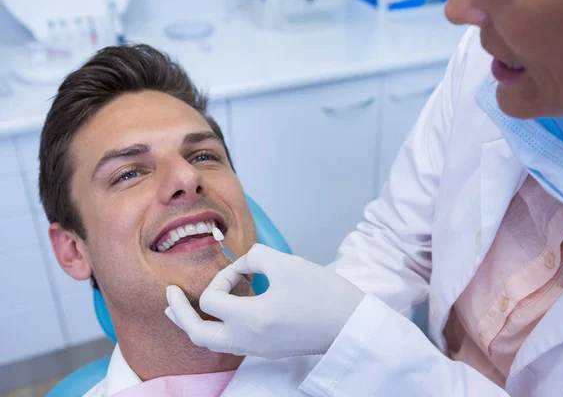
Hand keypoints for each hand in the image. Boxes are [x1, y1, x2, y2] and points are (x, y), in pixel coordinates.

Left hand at [165, 244, 364, 358]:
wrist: (350, 323)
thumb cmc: (323, 294)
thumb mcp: (287, 264)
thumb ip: (255, 256)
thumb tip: (243, 264)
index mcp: (251, 319)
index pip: (213, 298)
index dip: (224, 276)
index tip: (247, 269)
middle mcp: (248, 340)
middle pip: (198, 334)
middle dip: (178, 313)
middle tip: (168, 295)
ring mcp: (257, 349)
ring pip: (211, 343)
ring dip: (192, 323)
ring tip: (176, 310)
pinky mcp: (266, 350)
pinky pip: (229, 343)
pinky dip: (214, 328)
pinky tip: (216, 315)